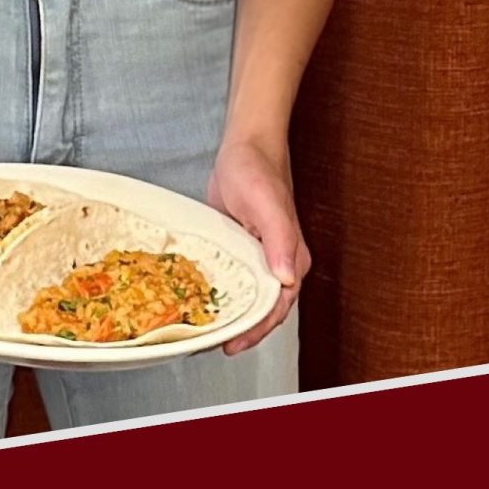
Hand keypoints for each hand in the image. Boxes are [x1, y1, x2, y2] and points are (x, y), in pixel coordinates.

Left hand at [206, 131, 306, 355]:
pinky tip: (197, 301)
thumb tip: (286, 278)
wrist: (245, 144)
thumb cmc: (258, 170)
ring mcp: (257, 257)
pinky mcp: (239, 248)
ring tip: (201, 332)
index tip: (233, 344)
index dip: (257, 329)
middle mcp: (277, 262)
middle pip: (262, 308)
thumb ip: (280, 240)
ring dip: (229, 315)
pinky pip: (231, 278)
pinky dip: (217, 294)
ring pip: (246, 296)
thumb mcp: (267, 204)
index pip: (277, 306)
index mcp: (291, 258)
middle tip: (212, 344)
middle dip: (241, 329)